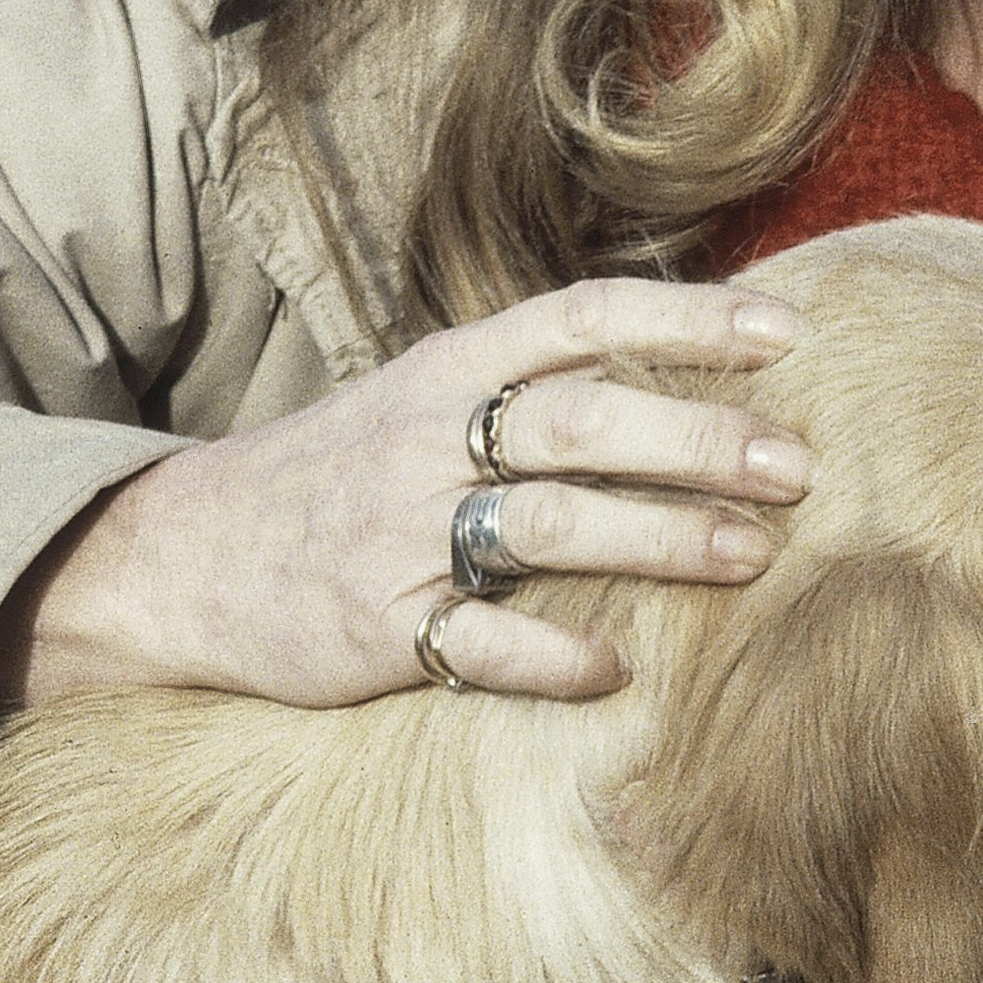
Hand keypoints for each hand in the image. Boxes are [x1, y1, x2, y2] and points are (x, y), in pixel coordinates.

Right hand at [0, 278, 810, 708]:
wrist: (184, 553)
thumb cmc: (339, 470)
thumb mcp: (421, 395)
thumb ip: (532, 383)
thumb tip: (685, 368)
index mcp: (448, 366)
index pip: (583, 318)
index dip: (688, 316)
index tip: (786, 332)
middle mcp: (430, 437)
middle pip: (583, 420)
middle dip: (699, 439)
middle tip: (798, 466)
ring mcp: (403, 533)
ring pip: (548, 522)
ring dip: (659, 537)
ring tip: (750, 556)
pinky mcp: (380, 627)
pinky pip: (478, 642)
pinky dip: (552, 654)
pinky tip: (616, 666)